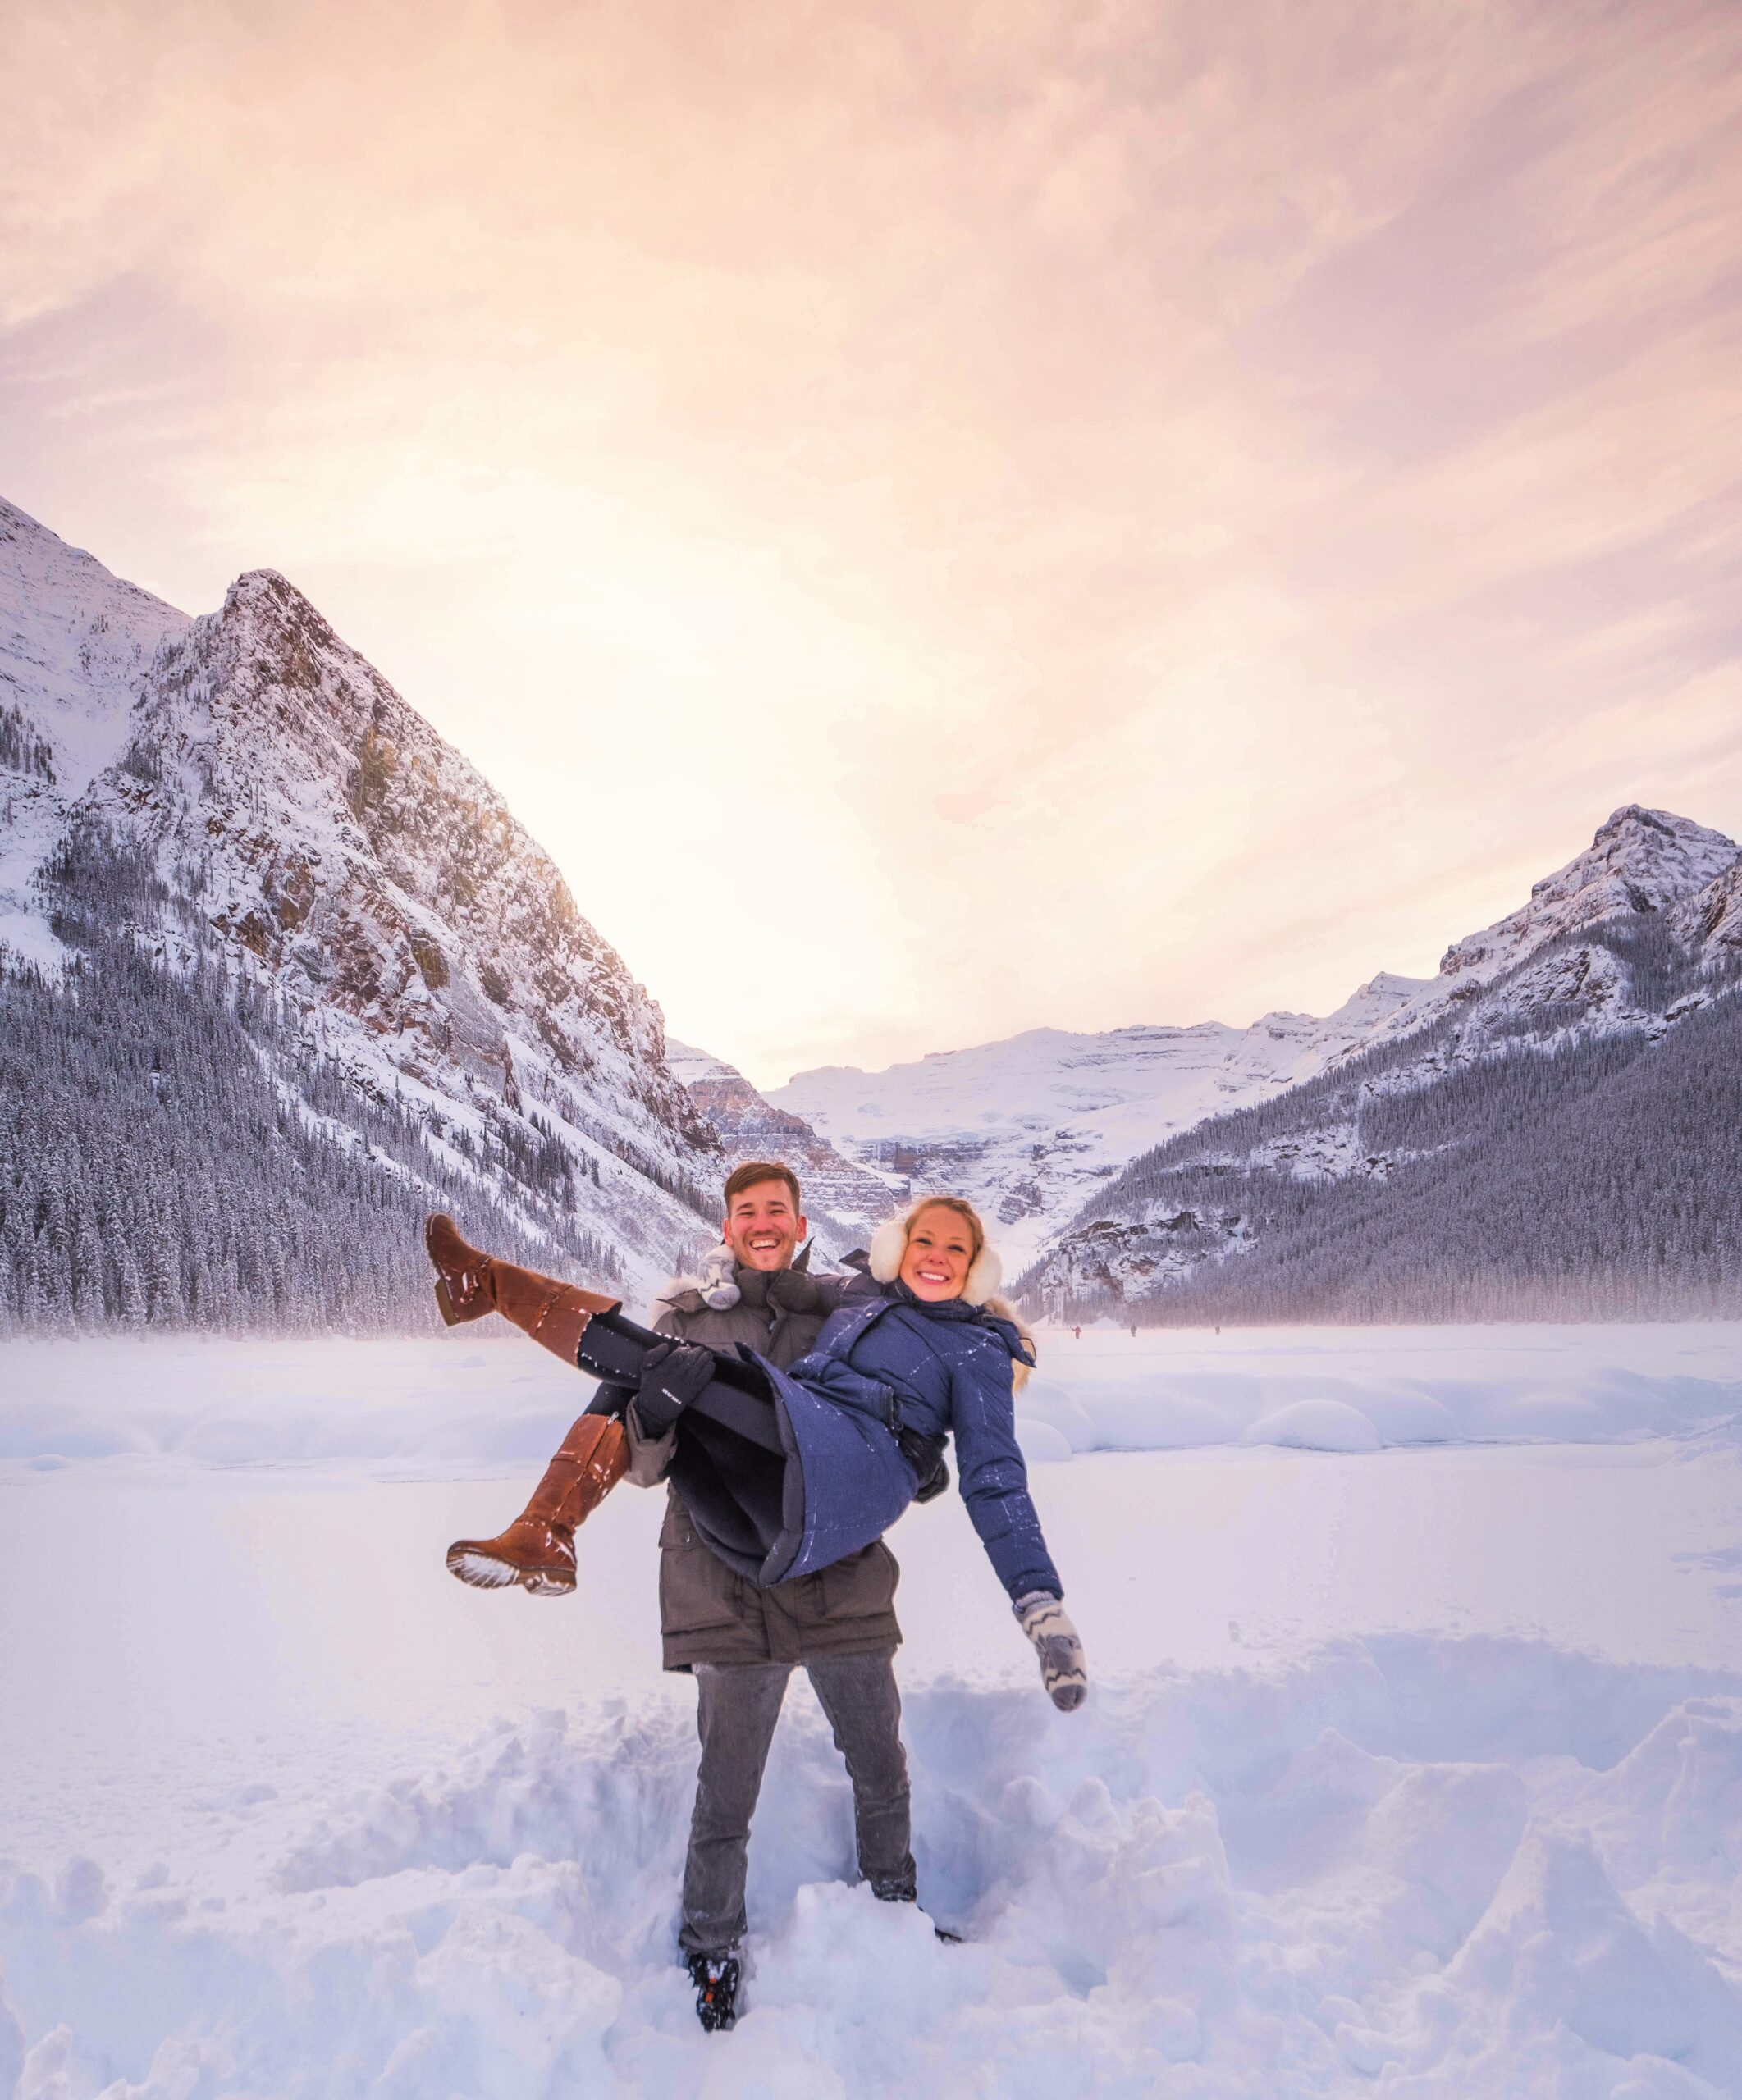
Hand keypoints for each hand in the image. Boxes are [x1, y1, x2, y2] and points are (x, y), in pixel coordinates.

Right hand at [632, 1339, 716, 1435]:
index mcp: (663, 1369)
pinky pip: (702, 1379)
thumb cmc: (650, 1388)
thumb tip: (665, 1346)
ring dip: (705, 1359)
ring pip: (697, 1367)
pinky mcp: (691, 1392)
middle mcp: (674, 1375)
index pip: (678, 1355)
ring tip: (708, 1354)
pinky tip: (712, 1364)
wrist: (655, 1410)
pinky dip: (708, 1371)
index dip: (684, 1350)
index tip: (687, 1349)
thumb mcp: (645, 1370)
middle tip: (701, 1349)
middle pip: (689, 1359)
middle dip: (697, 1352)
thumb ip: (653, 1355)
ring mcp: (684, 1384)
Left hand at [1014, 1592, 1087, 1711]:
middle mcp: (1069, 1658)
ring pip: (1063, 1679)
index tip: (1072, 1704)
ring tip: (1062, 1706)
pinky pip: (1054, 1674)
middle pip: (1072, 1681)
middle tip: (1066, 1708)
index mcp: (1075, 1653)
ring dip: (1062, 1692)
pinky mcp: (1050, 1658)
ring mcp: (1059, 1658)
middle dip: (1070, 1695)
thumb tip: (1066, 1669)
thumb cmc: (1050, 1623)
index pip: (1079, 1678)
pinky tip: (1053, 1692)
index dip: (1077, 1692)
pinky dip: (1054, 1684)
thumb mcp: (1056, 1635)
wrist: (1040, 1612)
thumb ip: (1060, 1652)